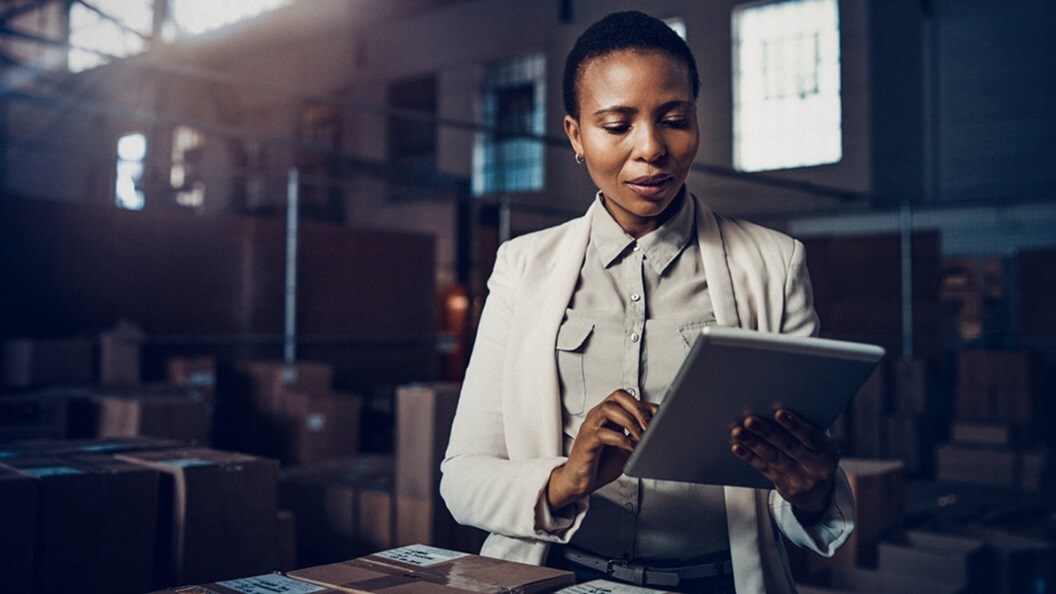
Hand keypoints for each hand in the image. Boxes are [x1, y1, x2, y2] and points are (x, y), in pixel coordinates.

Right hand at [546, 389, 657, 509]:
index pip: (626, 398)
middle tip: (649, 424)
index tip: (659, 414)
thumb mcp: (625, 448)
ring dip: (629, 421)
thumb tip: (656, 432)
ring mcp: (590, 427)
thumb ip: (636, 437)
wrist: (579, 482)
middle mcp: (597, 417)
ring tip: (640, 437)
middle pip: (617, 397)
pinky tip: (629, 447)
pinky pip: (603, 433)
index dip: (644, 404)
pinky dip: (620, 439)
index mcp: (607, 416)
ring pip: (609, 409)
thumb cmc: (600, 464)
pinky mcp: (586, 441)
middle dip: (637, 408)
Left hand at [730, 408, 839, 522]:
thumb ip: (804, 428)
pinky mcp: (786, 489)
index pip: (810, 436)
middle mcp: (818, 468)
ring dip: (753, 443)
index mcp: (828, 451)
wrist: (819, 492)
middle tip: (750, 420)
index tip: (778, 412)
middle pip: (789, 447)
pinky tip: (737, 447)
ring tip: (738, 431)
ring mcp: (801, 481)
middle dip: (767, 432)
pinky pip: (764, 469)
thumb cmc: (814, 454)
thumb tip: (773, 406)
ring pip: (773, 458)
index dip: (794, 425)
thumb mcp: (819, 443)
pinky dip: (749, 457)